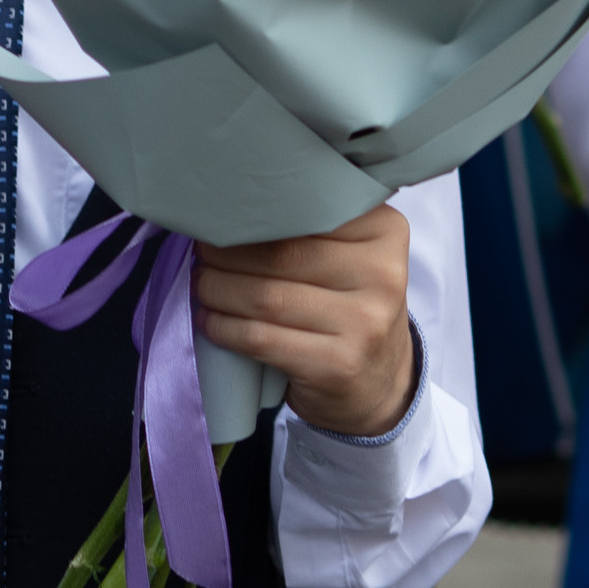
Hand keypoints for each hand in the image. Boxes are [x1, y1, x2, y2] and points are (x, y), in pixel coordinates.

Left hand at [193, 204, 415, 438]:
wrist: (379, 381)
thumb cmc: (350, 305)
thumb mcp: (350, 255)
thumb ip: (310, 225)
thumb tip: (230, 206)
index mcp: (385, 232)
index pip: (305, 210)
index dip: (253, 214)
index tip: (222, 215)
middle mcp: (382, 274)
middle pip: (280, 254)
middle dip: (227, 253)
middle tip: (203, 252)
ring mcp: (365, 323)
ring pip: (265, 296)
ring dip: (218, 289)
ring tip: (204, 284)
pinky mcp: (338, 364)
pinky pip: (260, 338)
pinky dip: (225, 327)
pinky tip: (211, 320)